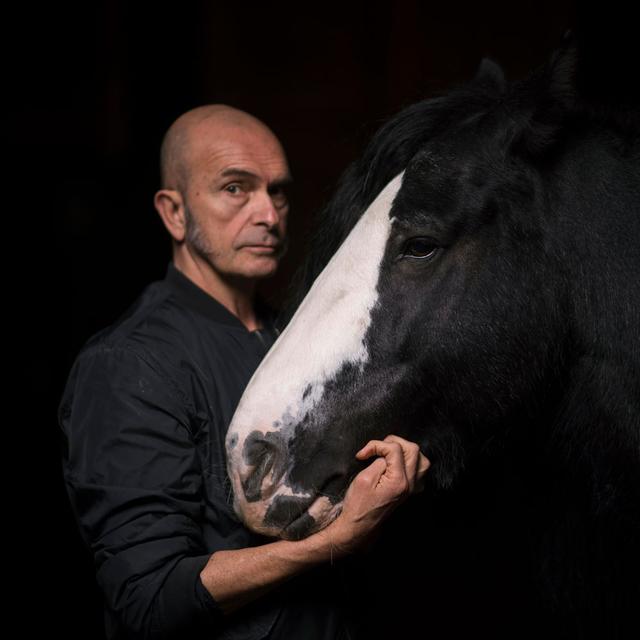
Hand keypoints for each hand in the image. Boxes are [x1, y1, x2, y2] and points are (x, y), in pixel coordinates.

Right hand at [316, 434, 429, 556]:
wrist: (359, 526)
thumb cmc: (358, 505)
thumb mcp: (364, 479)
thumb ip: (378, 462)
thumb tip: (385, 453)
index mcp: (399, 481)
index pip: (395, 449)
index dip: (377, 445)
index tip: (363, 453)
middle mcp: (410, 484)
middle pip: (413, 450)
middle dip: (394, 443)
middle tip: (378, 449)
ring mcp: (411, 489)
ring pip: (422, 461)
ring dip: (407, 452)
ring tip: (390, 453)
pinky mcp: (409, 492)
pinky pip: (420, 473)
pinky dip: (411, 464)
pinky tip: (397, 465)